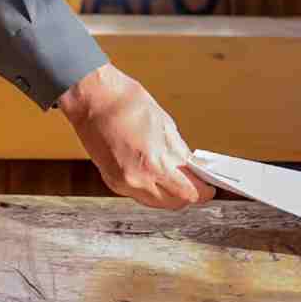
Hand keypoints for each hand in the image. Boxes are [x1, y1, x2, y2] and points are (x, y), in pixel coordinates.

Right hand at [59, 64, 213, 209]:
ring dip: (169, 194)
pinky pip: (139, 194)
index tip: (209, 188)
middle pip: (174, 202)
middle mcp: (138, 179)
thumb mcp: (164, 123)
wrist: (91, 99)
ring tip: (176, 177)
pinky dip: (151, 188)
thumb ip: (178, 152)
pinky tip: (155, 174)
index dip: (202, 192)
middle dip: (187, 194)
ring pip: (156, 202)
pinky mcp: (111, 182)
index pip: (188, 192)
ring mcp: (123, 183)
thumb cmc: (126, 103)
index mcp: (155, 163)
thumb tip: (192, 168)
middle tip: (195, 181)